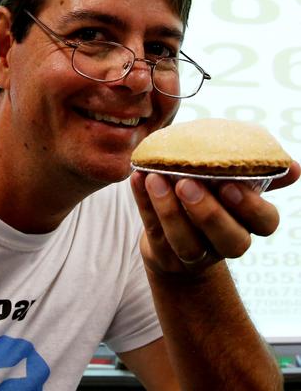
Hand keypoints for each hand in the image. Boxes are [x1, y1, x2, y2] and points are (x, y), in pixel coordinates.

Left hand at [130, 160, 300, 276]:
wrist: (173, 237)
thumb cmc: (209, 199)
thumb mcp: (233, 185)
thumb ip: (257, 175)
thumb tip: (293, 168)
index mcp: (247, 224)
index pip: (264, 223)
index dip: (250, 207)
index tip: (230, 184)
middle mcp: (223, 244)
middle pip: (229, 241)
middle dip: (208, 213)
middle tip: (186, 183)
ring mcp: (192, 253)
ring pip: (185, 242)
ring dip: (168, 209)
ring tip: (154, 178)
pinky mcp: (162, 253)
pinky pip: (152, 230)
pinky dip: (143, 204)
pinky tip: (137, 177)